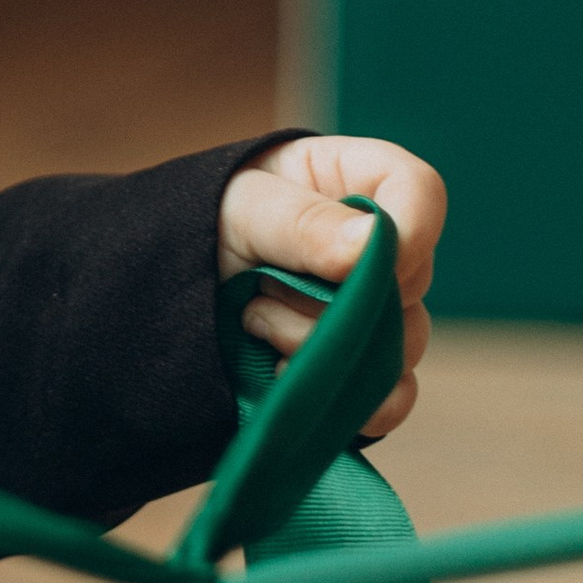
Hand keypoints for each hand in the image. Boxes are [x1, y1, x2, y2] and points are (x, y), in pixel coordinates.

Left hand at [215, 135, 444, 441]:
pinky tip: (279, 373)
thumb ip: (303, 222)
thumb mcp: (241, 207)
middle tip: (263, 285)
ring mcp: (374, 313)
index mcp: (359, 183)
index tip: (358, 261)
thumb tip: (375, 246)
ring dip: (318, 343)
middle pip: (410, 283)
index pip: (420, 195)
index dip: (407, 231)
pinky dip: (340, 397)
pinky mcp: (359, 370)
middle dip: (335, 297)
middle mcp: (378, 250)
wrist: (162, 290)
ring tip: (254, 320)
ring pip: (398, 346)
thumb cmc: (202, 224)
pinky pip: (390, 398)